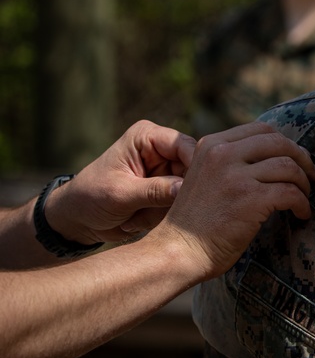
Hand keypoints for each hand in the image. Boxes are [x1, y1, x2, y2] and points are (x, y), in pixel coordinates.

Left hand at [45, 120, 197, 244]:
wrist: (76, 219)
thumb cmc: (89, 198)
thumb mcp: (120, 194)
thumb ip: (155, 191)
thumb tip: (186, 189)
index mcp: (148, 137)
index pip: (185, 145)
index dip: (195, 166)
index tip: (193, 192)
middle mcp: (161, 151)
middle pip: (192, 170)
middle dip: (175, 196)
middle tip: (149, 212)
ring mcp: (166, 172)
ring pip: (187, 191)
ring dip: (164, 211)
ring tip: (134, 218)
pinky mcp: (167, 191)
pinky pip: (180, 205)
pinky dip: (161, 217)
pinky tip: (136, 220)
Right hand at [152, 122, 314, 279]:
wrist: (179, 251)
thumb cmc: (197, 221)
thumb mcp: (206, 176)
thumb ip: (231, 161)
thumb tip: (273, 156)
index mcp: (212, 144)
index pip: (260, 129)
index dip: (285, 144)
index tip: (295, 159)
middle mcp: (222, 154)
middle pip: (279, 142)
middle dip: (301, 159)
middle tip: (310, 177)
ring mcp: (236, 175)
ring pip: (288, 166)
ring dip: (303, 183)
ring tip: (304, 198)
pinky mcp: (250, 199)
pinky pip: (290, 193)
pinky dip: (302, 204)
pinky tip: (301, 214)